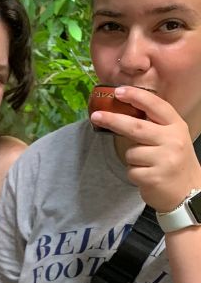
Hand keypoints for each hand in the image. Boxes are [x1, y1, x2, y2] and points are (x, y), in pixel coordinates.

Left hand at [90, 86, 200, 210]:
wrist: (187, 191)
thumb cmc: (172, 161)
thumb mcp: (170, 138)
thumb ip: (153, 125)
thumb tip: (123, 109)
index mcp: (176, 126)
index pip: (156, 106)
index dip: (137, 97)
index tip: (118, 91)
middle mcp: (173, 140)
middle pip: (136, 127)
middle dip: (113, 120)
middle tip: (96, 116)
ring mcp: (165, 159)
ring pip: (130, 153)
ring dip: (132, 159)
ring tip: (147, 165)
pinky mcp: (155, 177)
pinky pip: (131, 170)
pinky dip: (134, 174)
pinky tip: (147, 176)